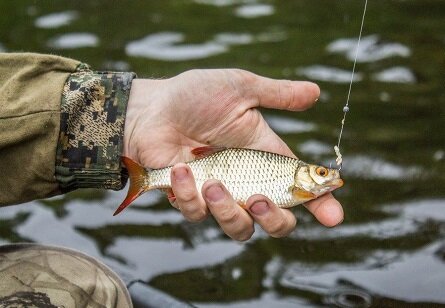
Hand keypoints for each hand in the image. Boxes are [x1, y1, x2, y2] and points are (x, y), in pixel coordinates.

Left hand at [123, 69, 342, 239]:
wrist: (151, 108)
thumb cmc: (194, 96)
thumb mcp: (241, 89)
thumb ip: (278, 95)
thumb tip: (317, 92)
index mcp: (264, 157)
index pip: (298, 187)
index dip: (320, 205)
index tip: (333, 216)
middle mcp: (245, 181)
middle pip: (275, 222)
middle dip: (274, 220)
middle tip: (259, 199)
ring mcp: (218, 194)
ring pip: (239, 228)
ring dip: (229, 211)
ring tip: (213, 182)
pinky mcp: (190, 199)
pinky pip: (197, 213)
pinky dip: (189, 195)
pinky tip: (181, 169)